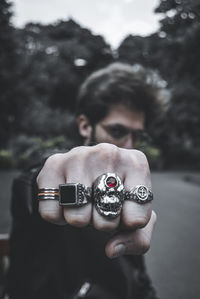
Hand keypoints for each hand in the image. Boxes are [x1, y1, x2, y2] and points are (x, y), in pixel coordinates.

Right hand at [37, 143, 156, 257]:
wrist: (87, 170)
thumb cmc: (115, 195)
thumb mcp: (135, 215)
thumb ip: (137, 239)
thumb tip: (111, 249)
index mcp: (136, 163)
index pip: (136, 219)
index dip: (128, 225)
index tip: (124, 212)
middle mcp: (108, 153)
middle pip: (107, 218)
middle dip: (104, 223)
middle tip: (101, 208)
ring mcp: (79, 156)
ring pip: (78, 217)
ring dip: (81, 220)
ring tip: (85, 203)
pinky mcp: (53, 164)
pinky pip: (51, 213)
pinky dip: (59, 217)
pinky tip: (67, 201)